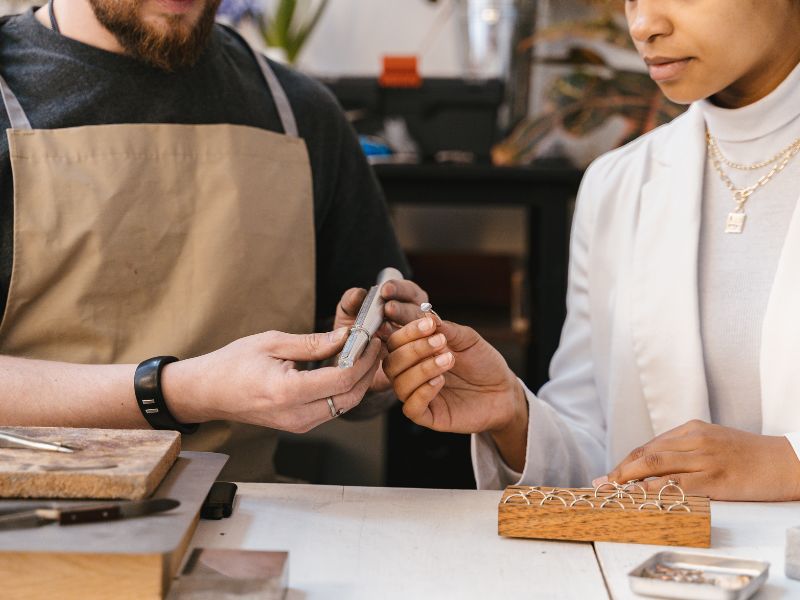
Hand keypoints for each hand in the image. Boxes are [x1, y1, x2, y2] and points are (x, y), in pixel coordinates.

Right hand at [163, 328, 381, 433]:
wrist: (208, 392)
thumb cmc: (233, 364)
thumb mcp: (272, 342)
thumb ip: (313, 343)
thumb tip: (346, 337)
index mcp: (289, 392)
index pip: (343, 379)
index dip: (363, 359)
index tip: (371, 339)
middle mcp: (297, 415)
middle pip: (351, 396)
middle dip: (368, 370)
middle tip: (374, 345)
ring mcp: (298, 425)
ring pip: (344, 405)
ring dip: (359, 381)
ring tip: (364, 354)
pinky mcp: (299, 426)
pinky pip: (332, 409)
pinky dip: (345, 390)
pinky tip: (347, 368)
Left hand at [334, 279, 428, 391]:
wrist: (356, 365)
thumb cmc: (356, 333)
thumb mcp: (349, 315)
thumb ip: (350, 302)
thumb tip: (358, 293)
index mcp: (407, 302)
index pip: (409, 291)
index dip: (399, 289)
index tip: (384, 289)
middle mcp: (418, 320)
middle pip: (417, 312)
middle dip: (401, 310)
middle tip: (387, 308)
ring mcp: (422, 341)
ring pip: (420, 333)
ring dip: (403, 330)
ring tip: (382, 329)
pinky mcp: (419, 361)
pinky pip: (419, 356)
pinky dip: (406, 352)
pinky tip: (389, 350)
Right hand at [384, 313, 526, 428]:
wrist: (504, 389)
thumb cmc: (483, 363)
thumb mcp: (468, 340)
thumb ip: (447, 329)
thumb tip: (427, 315)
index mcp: (416, 353)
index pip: (395, 342)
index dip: (408, 332)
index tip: (430, 325)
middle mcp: (412, 373)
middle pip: (391, 363)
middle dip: (414, 350)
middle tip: (441, 343)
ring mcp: (419, 395)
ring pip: (400, 384)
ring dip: (422, 369)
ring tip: (448, 360)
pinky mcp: (430, 416)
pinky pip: (411, 408)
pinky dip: (422, 393)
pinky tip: (439, 381)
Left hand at [596, 420, 799, 500]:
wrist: (786, 461)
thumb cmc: (749, 455)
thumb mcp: (713, 442)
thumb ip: (686, 450)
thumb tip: (655, 467)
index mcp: (692, 429)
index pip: (649, 446)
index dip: (626, 462)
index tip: (610, 475)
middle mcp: (694, 440)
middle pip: (646, 454)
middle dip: (620, 470)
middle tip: (602, 484)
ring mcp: (704, 458)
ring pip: (656, 466)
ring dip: (628, 480)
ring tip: (612, 492)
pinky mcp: (716, 479)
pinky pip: (678, 485)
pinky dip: (654, 491)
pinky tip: (640, 498)